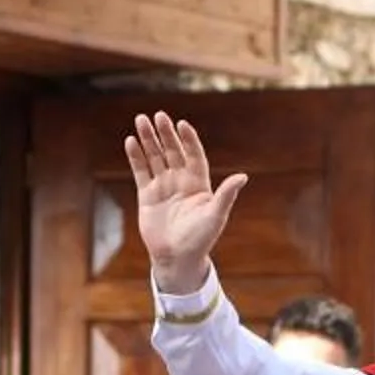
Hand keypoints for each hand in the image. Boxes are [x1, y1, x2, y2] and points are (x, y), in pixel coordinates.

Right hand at [126, 112, 246, 297]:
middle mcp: (181, 181)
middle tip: (158, 116)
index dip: (189, 140)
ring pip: (155, 157)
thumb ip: (226, 194)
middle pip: (173, 151)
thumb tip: (242, 176)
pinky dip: (136, 156)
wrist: (177, 258)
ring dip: (148, 139)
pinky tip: (131, 141)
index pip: (194, 155)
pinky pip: (141, 171)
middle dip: (166, 134)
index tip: (182, 124)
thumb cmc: (200, 239)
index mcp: (199, 184)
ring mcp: (163, 186)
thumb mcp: (215, 216)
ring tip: (140, 120)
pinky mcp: (147, 195)